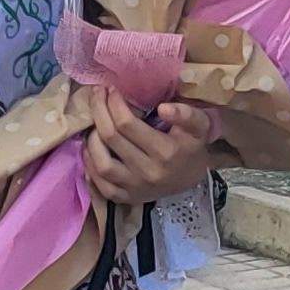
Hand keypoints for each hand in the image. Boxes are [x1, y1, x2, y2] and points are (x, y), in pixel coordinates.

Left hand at [86, 94, 220, 205]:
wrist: (193, 177)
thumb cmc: (192, 146)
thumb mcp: (199, 126)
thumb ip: (186, 114)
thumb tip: (163, 108)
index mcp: (165, 152)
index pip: (127, 124)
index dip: (114, 104)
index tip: (111, 90)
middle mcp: (148, 172)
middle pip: (111, 138)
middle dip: (99, 111)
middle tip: (97, 96)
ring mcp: (136, 188)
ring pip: (102, 164)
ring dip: (92, 140)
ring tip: (93, 124)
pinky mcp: (127, 198)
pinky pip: (101, 186)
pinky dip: (91, 168)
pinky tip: (91, 151)